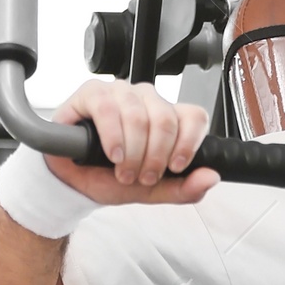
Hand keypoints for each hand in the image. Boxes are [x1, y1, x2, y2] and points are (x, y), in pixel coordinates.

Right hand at [46, 79, 217, 205]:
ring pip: (139, 115)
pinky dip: (113, 136)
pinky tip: (112, 154)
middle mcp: (147, 101)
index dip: (189, 143)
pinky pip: (108, 108)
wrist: (73, 181)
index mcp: (166, 117)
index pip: (194, 117)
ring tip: (123, 170)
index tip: (176, 166)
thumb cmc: (109, 177)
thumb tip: (211, 177)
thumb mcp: (152, 191)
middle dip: (155, 156)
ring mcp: (121, 93)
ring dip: (132, 151)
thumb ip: (185, 188)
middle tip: (142, 176)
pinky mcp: (93, 93)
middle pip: (166, 119)